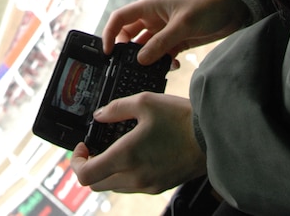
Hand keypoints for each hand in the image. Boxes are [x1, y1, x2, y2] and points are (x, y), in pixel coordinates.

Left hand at [70, 92, 206, 193]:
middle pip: (97, 184)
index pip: (86, 175)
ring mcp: (147, 185)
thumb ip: (116, 109)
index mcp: (126, 156)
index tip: (83, 145)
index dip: (77, 161)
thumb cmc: (180, 118)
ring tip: (113, 148)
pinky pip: (131, 187)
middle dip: (90, 166)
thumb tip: (98, 116)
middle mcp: (135, 177)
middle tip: (94, 146)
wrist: (212, 137)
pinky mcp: (159, 187)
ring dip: (106, 171)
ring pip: (113, 187)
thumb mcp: (144, 102)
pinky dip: (124, 174)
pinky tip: (133, 154)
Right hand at [103, 0, 248, 64]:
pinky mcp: (175, 40)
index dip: (110, 34)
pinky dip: (162, 62)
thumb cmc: (206, 7)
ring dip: (146, 59)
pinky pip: (160, 53)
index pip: (120, 18)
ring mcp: (163, 29)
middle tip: (128, 68)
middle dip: (127, 51)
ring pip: (145, 47)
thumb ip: (161, 43)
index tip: (107, 53)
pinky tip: (170, 67)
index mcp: (149, 6)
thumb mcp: (182, 25)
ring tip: (149, 71)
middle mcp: (153, 17)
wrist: (232, 8)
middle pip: (129, 35)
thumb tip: (140, 60)